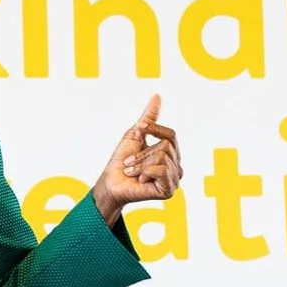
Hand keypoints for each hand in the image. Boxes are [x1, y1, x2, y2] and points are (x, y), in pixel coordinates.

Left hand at [90, 94, 181, 221]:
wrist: (110, 184)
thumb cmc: (121, 163)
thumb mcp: (134, 135)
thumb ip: (148, 119)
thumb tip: (157, 96)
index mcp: (171, 154)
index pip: (171, 135)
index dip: (154, 129)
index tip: (138, 129)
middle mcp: (176, 166)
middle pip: (166, 146)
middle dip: (142, 152)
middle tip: (129, 163)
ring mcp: (174, 179)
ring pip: (162, 157)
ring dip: (140, 163)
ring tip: (132, 172)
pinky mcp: (168, 190)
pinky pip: (161, 170)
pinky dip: (145, 172)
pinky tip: (140, 180)